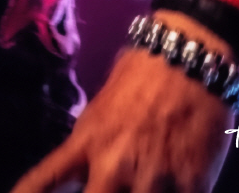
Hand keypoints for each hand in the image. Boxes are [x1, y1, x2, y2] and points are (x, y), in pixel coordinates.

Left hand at [12, 46, 231, 192]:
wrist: (191, 58)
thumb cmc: (146, 71)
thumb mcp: (106, 103)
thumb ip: (95, 141)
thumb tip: (88, 169)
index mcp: (88, 140)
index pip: (46, 179)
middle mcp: (114, 165)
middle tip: (102, 187)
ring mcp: (153, 179)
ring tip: (140, 184)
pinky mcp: (192, 186)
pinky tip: (178, 186)